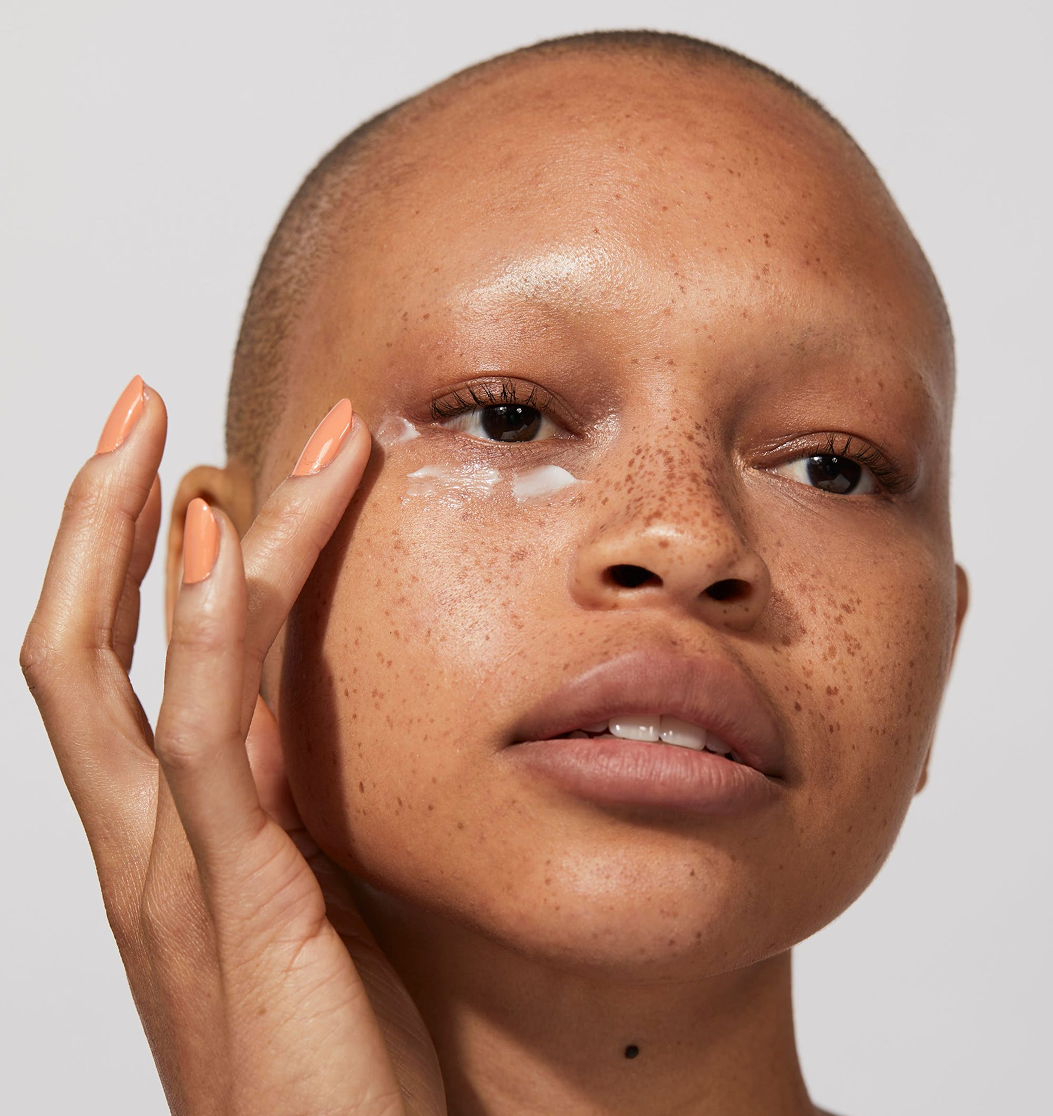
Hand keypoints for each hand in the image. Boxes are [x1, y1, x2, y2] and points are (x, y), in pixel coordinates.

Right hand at [20, 378, 445, 1115]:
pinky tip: (209, 542)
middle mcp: (145, 849)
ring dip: (151, 533)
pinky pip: (201, 739)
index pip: (112, 673)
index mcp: (166, 846)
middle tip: (134, 405)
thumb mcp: (314, 903)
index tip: (173, 469)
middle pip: (76, 647)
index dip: (123, 561)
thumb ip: (292, 811)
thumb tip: (300, 712)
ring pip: (128, 668)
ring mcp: (174, 873)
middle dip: (97, 518)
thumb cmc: (343, 1057)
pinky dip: (193, 632)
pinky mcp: (235, 898)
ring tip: (174, 428)